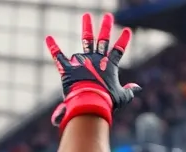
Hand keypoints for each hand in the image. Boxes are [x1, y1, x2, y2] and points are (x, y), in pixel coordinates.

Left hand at [46, 12, 139, 129]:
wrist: (89, 102)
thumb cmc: (106, 101)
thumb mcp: (121, 97)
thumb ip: (129, 91)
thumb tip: (137, 87)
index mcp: (109, 66)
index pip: (118, 51)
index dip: (123, 41)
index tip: (127, 31)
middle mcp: (96, 60)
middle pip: (103, 40)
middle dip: (106, 27)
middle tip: (108, 16)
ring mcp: (82, 61)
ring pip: (86, 41)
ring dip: (87, 28)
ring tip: (86, 16)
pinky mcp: (68, 68)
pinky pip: (59, 56)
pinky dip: (54, 47)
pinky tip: (48, 38)